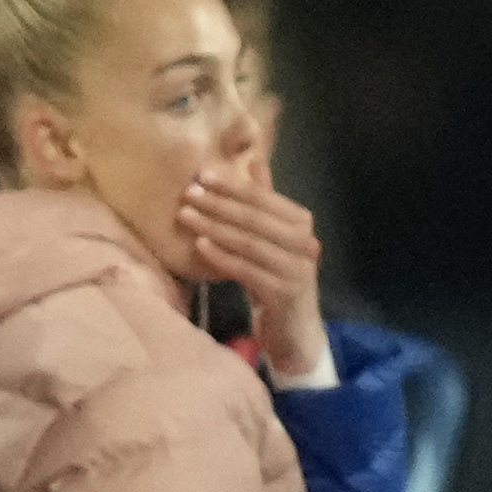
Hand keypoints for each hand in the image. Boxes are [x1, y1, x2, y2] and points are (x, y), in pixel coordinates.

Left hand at [179, 165, 329, 380]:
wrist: (294, 330)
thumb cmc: (277, 279)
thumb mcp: (271, 239)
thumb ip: (265, 203)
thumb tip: (255, 162)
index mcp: (302, 224)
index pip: (263, 198)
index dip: (232, 185)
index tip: (202, 176)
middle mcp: (305, 244)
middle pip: (255, 218)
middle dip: (218, 204)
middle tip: (188, 194)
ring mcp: (297, 269)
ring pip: (249, 243)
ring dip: (214, 227)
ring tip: (185, 216)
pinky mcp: (285, 293)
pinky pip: (247, 270)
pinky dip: (222, 256)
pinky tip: (200, 245)